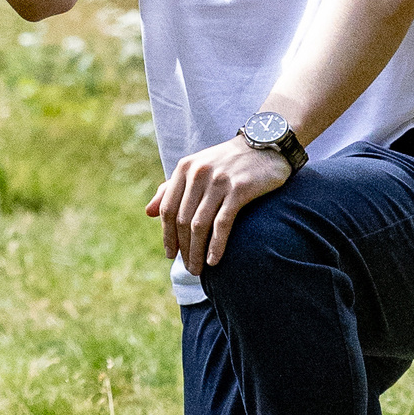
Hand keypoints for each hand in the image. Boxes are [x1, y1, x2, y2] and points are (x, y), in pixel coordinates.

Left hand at [145, 136, 293, 275]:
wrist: (265, 145)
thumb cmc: (228, 162)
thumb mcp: (196, 168)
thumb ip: (171, 189)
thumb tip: (148, 212)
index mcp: (184, 168)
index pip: (168, 209)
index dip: (167, 235)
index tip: (170, 255)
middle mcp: (198, 173)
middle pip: (182, 220)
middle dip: (183, 248)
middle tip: (189, 268)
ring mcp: (218, 181)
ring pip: (199, 225)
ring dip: (197, 252)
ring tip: (198, 269)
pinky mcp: (239, 189)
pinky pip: (222, 223)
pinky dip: (216, 245)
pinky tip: (214, 260)